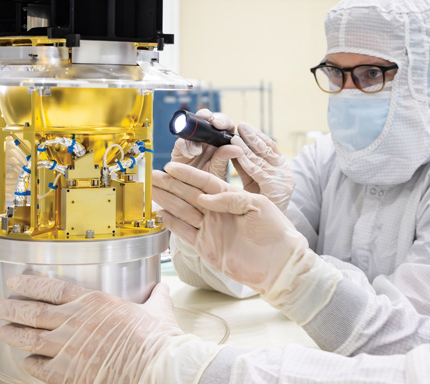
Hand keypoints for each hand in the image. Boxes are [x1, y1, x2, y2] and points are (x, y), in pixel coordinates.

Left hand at [0, 274, 218, 383]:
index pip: (52, 289)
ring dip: (13, 334)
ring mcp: (68, 348)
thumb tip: (162, 290)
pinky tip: (26, 361)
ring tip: (3, 332)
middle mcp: (75, 322)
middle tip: (1, 307)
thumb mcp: (158, 311)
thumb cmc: (156, 341)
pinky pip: (39, 367)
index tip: (15, 282)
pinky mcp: (67, 373)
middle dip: (12, 308)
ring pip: (30, 338)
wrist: (155, 367)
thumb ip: (156, 299)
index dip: (30, 284)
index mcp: (95, 303)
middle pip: (33, 312)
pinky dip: (29, 363)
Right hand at [153, 162, 302, 293]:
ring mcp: (211, 228)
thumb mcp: (257, 205)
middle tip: (153, 175)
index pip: (204, 181)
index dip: (187, 174)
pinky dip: (172, 223)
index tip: (172, 166)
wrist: (279, 263)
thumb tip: (204, 197)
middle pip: (189, 194)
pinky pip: (185, 232)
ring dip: (167, 200)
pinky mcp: (206, 246)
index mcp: (231, 197)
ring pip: (183, 211)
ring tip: (151, 190)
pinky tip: (160, 213)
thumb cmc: (275, 231)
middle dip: (170, 184)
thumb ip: (231, 199)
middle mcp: (218, 211)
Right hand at [171, 109, 240, 180]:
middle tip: (210, 122)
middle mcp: (207, 140)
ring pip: (193, 127)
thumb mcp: (218, 171)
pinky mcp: (179, 150)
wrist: (191, 195)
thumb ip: (224, 158)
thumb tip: (238, 148)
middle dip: (208, 117)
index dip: (223, 122)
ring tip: (197, 150)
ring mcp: (192, 143)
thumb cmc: (208, 184)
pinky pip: (180, 142)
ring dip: (195, 134)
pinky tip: (189, 154)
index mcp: (221, 142)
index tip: (220, 125)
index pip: (225, 126)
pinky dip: (184, 146)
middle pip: (208, 120)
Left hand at [230, 122, 295, 211]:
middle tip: (240, 125)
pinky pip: (258, 171)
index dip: (257, 136)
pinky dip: (247, 161)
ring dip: (248, 145)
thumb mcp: (252, 184)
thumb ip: (246, 168)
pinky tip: (237, 153)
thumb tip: (233, 149)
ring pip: (262, 158)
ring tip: (235, 135)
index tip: (244, 127)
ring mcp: (283, 180)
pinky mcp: (276, 188)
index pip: (270, 148)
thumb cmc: (260, 212)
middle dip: (253, 136)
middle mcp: (285, 174)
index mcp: (282, 171)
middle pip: (268, 149)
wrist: (273, 237)